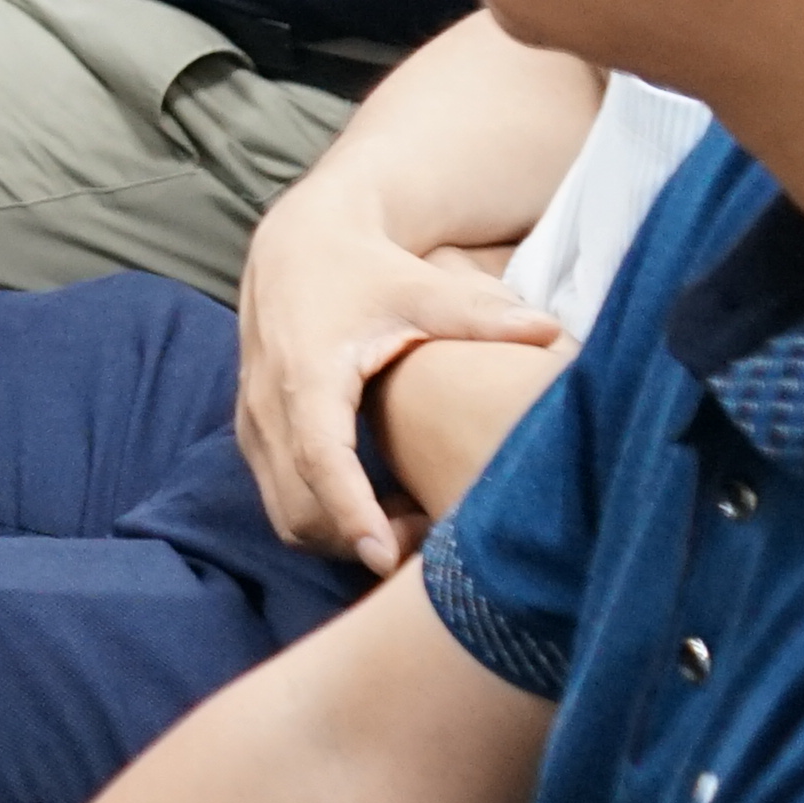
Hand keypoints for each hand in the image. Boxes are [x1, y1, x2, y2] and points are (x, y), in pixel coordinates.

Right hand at [236, 192, 570, 569]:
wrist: (295, 244)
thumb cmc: (363, 269)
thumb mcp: (421, 287)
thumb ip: (481, 315)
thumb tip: (550, 329)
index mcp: (308, 372)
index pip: (320, 457)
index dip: (351, 511)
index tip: (385, 558)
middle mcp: (268, 405)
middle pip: (299, 507)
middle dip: (358, 542)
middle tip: (433, 542)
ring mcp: (253, 424)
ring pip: (285, 515)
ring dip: (341, 538)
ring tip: (412, 529)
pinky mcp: (253, 435)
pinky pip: (279, 501)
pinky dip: (325, 521)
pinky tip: (382, 508)